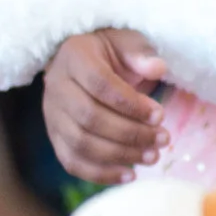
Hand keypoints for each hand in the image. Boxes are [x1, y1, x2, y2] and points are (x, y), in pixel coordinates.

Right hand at [42, 28, 166, 183]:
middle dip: (130, 133)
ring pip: (81, 144)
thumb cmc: (112, 50)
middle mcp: (57, 87)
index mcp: (74, 57)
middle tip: (163, 139)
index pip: (100, 84)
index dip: (131, 103)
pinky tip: (130, 175)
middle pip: (90, 119)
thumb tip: (158, 69)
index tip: (160, 115)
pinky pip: (72, 162)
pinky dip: (101, 174)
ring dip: (120, 155)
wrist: (84, 60)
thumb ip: (141, 53)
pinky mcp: (55, 138)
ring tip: (152, 157)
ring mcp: (52, 115)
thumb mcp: (128, 40)